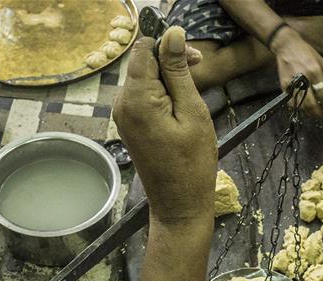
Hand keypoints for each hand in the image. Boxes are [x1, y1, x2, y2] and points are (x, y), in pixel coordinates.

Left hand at [113, 27, 215, 223]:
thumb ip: (179, 72)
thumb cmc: (192, 164)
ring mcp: (123, 115)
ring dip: (169, 81)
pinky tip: (180, 111)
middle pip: (143, 63)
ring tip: (192, 102)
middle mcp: (122, 104)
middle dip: (170, 63)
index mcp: (136, 99)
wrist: (179, 204)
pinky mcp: (129, 124)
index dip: (169, 47)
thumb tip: (173, 35)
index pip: (144, 49)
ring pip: (145, 79)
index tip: (195, 60)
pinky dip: (162, 96)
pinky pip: (143, 97)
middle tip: (200, 74)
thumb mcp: (193, 112)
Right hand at [273, 28, 322, 118]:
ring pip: (300, 104)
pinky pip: (291, 101)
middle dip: (317, 113)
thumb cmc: (308, 55)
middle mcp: (303, 77)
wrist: (287, 46)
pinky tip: (303, 106)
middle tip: (322, 116)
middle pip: (310, 103)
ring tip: (314, 112)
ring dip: (308, 111)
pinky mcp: (283, 85)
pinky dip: (297, 107)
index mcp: (315, 71)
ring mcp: (292, 82)